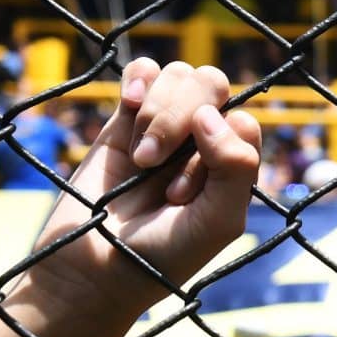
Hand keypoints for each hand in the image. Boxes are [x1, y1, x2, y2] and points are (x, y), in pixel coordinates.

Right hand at [19, 58, 262, 322]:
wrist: (95, 266)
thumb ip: (234, 168)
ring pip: (181, 75)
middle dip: (179, 117)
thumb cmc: (163, 253)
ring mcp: (167, 125)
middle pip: (213, 86)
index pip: (241, 121)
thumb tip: (211, 113)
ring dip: (156, 111)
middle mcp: (205, 140)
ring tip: (136, 156)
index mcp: (232, 164)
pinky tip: (129, 106)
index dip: (211, 147)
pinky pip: (145, 69)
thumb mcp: (217, 222)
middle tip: (150, 163)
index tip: (178, 195)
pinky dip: (139, 79)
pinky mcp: (126, 116)